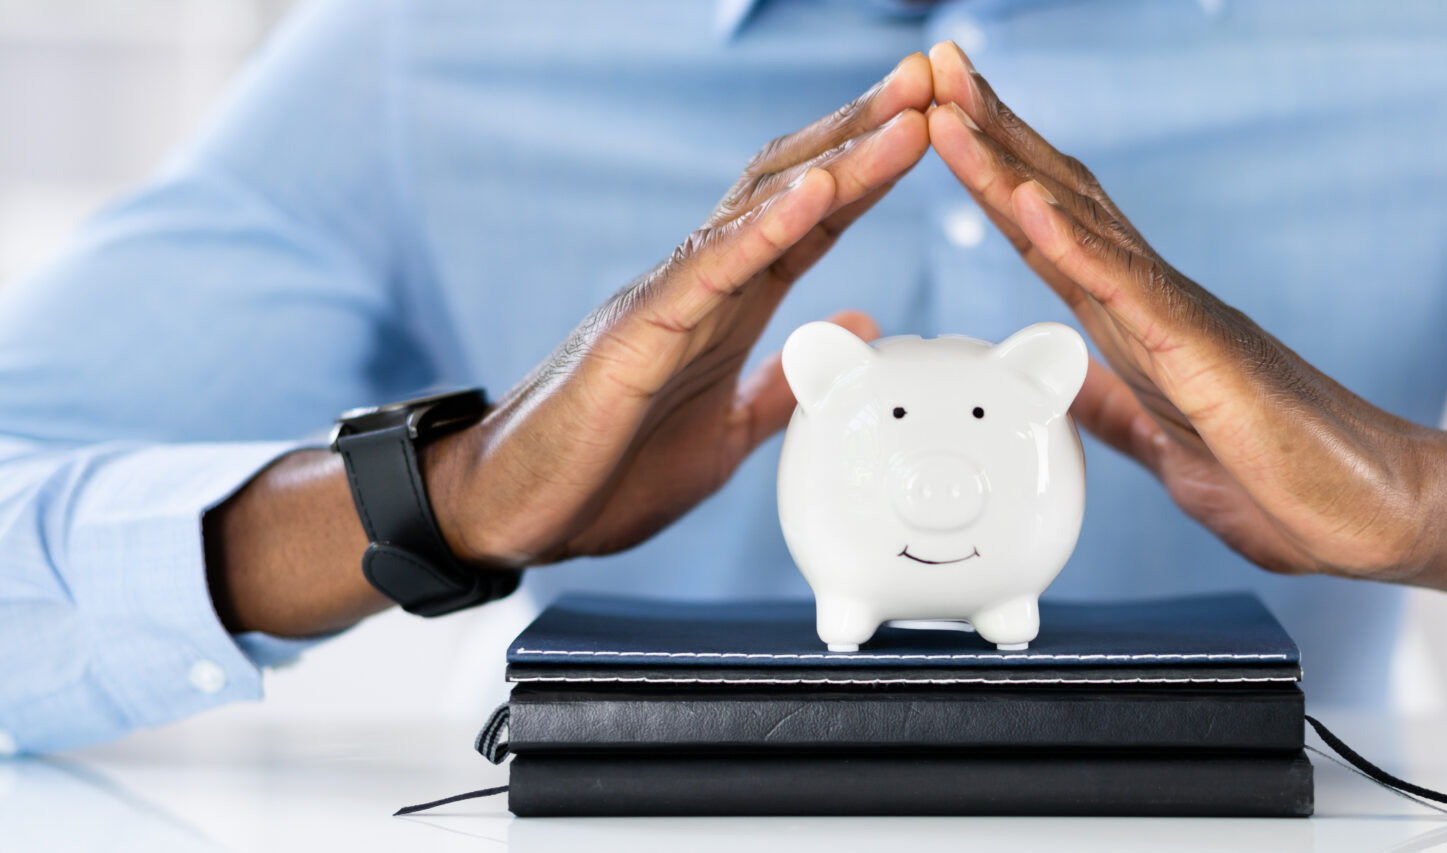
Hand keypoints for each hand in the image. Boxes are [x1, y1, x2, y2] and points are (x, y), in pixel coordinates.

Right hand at [210, 55, 930, 636]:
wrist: (510, 514)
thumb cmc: (603, 473)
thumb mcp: (727, 433)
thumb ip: (787, 380)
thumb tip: (855, 327)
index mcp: (727, 306)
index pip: (813, 218)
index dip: (872, 168)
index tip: (934, 121)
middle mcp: (699, 283)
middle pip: (794, 183)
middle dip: (867, 128)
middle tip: (936, 74)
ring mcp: (666, 300)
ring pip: (762, 210)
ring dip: (840, 160)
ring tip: (904, 115)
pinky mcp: (635, 334)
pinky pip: (709, 271)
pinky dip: (765, 229)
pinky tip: (815, 195)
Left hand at [923, 43, 1446, 630]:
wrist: (1388, 516)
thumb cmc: (1298, 484)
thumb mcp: (1172, 451)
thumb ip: (1118, 414)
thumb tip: (1071, 389)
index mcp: (1144, 329)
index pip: (1055, 235)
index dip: (998, 176)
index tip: (945, 122)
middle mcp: (1161, 306)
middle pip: (1060, 201)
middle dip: (994, 134)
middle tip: (936, 65)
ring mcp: (1184, 322)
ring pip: (1081, 228)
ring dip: (1008, 166)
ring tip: (951, 107)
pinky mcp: (1207, 358)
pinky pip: (1129, 292)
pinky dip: (1071, 243)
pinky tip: (1025, 200)